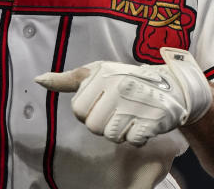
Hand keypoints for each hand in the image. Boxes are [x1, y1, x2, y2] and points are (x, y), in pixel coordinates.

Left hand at [35, 47, 211, 146]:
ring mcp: (136, 104)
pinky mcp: (152, 120)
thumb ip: (68, 79)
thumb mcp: (98, 72)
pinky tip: (142, 123)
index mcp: (102, 74)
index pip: (78, 109)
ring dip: (120, 132)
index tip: (101, 102)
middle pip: (93, 126)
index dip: (88, 111)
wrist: (174, 86)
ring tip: (130, 116)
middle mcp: (118, 87)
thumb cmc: (128, 79)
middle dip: (103, 123)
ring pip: (111, 135)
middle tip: (117, 111)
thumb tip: (39, 80)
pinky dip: (137, 137)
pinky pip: (132, 141)